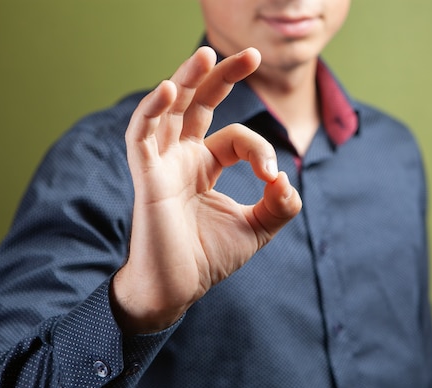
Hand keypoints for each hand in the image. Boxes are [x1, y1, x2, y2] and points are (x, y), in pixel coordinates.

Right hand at [111, 47, 301, 333]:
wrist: (177, 289)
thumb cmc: (208, 258)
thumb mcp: (256, 229)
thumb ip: (279, 205)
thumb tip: (289, 181)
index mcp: (204, 165)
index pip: (234, 137)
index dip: (259, 149)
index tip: (274, 177)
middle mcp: (181, 157)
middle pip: (197, 103)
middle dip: (221, 76)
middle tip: (250, 54)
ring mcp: (162, 164)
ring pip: (168, 109)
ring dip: (185, 79)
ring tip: (205, 54)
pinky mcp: (146, 177)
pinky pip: (142, 135)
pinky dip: (151, 110)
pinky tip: (168, 89)